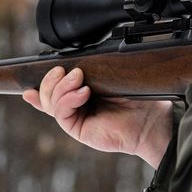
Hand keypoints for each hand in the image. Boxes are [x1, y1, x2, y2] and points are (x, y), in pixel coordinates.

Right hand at [23, 66, 173, 167]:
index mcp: (81, 92)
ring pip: (51, 101)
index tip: (41, 67)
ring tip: (78, 78)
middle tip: (64, 69)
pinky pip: (61, 113)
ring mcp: (75, 117)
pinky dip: (67, 99)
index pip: (56, 85)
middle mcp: (75, 105)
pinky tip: (83, 93)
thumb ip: (92, 69)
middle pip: (47, 92)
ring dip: (60, 86)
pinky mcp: (77, 129)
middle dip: (51, 78)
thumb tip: (73, 61)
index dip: (44, 78)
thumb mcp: (112, 77)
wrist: (150, 120)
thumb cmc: (137, 98)